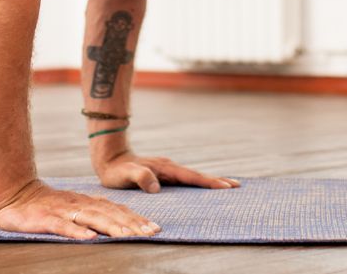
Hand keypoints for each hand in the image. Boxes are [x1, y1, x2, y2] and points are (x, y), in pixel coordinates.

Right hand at [0, 180, 161, 239]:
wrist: (14, 193)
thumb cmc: (46, 205)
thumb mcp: (73, 206)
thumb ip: (93, 211)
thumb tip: (118, 220)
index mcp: (87, 202)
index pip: (116, 210)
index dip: (136, 219)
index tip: (154, 229)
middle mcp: (78, 204)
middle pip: (109, 214)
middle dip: (131, 225)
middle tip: (150, 233)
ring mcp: (63, 211)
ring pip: (91, 219)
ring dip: (111, 227)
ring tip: (128, 237)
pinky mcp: (45, 219)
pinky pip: (63, 226)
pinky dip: (77, 232)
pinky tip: (89, 238)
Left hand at [94, 150, 239, 192]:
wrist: (109, 158)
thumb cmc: (116, 170)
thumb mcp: (125, 175)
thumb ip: (140, 178)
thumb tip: (157, 188)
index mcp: (165, 169)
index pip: (191, 177)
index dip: (208, 182)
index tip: (225, 187)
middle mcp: (169, 167)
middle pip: (197, 176)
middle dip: (216, 181)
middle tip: (237, 186)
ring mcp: (168, 170)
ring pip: (193, 177)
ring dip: (210, 181)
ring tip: (227, 186)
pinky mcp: (164, 174)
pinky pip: (185, 179)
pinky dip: (198, 183)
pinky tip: (202, 188)